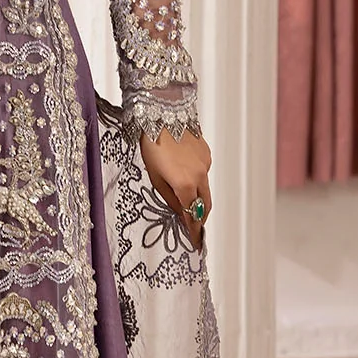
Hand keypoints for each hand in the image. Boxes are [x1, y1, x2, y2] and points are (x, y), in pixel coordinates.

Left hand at [139, 125, 212, 251]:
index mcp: (184, 184)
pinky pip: (203, 172)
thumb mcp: (153, 175)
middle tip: (194, 228)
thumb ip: (169, 196)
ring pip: (204, 188)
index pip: (192, 215)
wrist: (163, 113)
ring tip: (184, 199)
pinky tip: (182, 171)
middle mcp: (200, 175)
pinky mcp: (207, 153)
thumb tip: (179, 210)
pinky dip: (196, 179)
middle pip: (204, 205)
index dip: (194, 232)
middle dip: (200, 218)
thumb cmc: (151, 144)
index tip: (196, 244)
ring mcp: (205, 163)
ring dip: (197, 197)